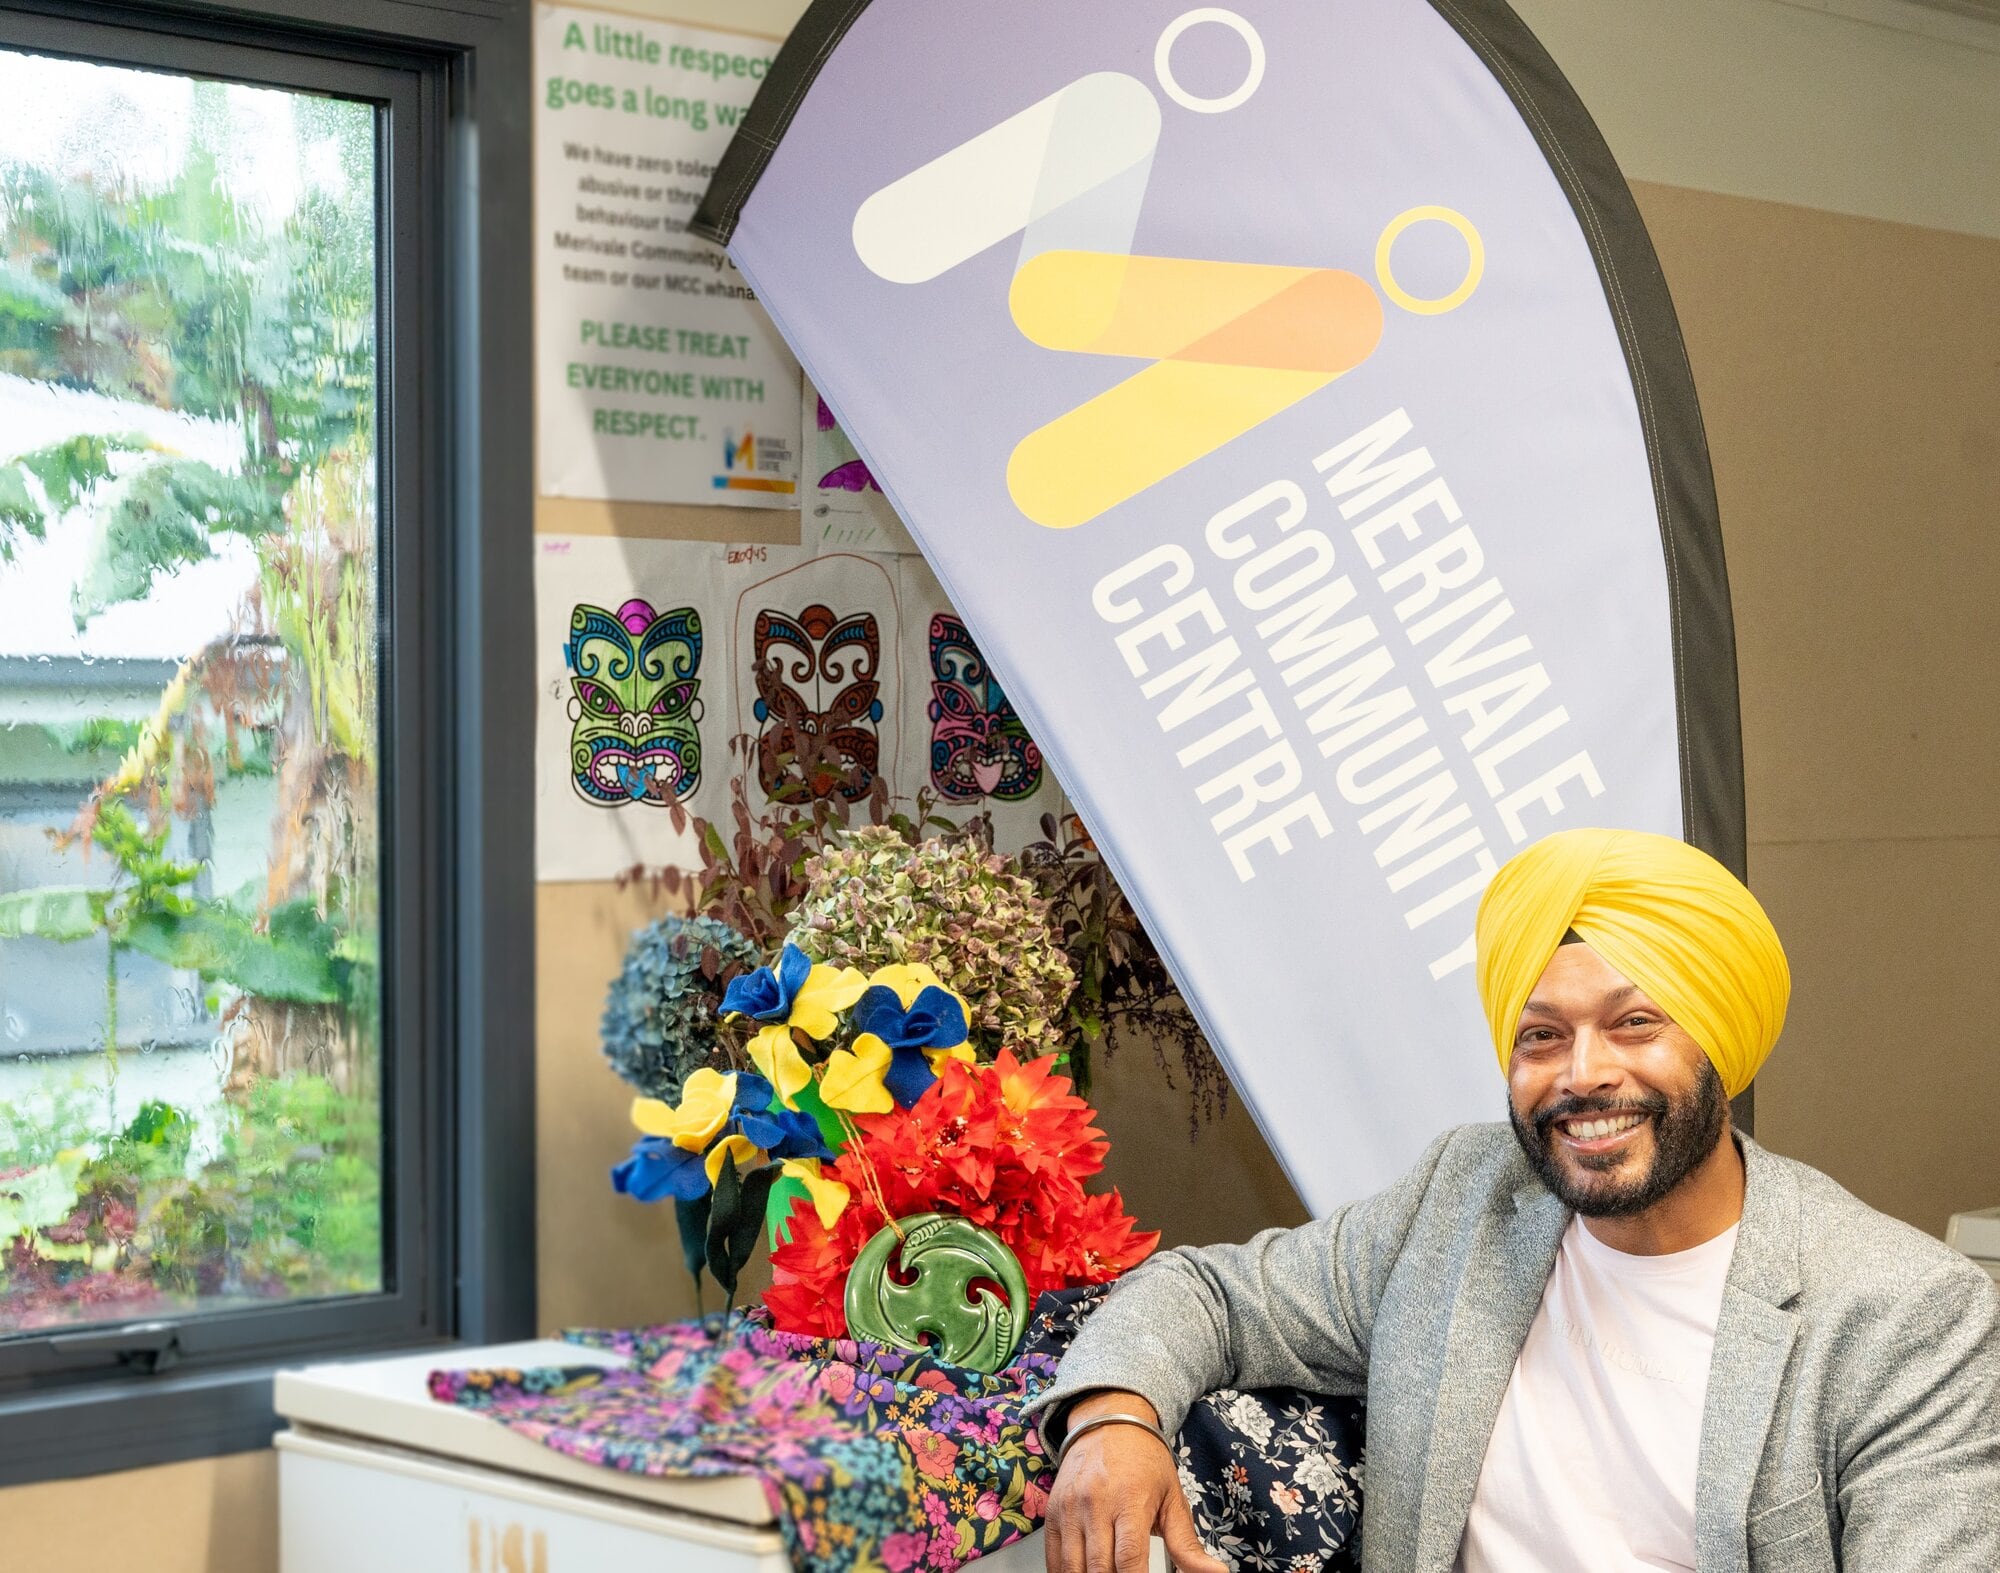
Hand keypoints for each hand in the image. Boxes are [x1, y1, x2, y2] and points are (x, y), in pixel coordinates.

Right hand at [1045, 1393, 1228, 1572]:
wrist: (1108, 1422)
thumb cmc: (1143, 1460)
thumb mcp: (1173, 1498)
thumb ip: (1187, 1545)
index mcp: (1130, 1501)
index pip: (1130, 1558)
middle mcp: (1096, 1504)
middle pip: (1100, 1568)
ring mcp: (1070, 1509)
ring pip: (1073, 1567)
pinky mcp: (1053, 1512)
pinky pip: (1053, 1558)